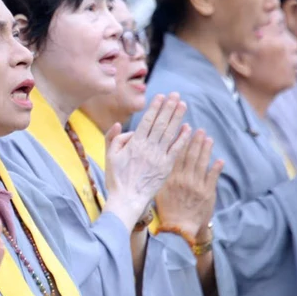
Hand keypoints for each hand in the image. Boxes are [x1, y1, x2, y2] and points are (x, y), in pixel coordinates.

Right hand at [104, 93, 190, 228]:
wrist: (127, 200)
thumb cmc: (116, 179)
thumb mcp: (109, 156)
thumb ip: (113, 138)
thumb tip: (119, 124)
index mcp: (134, 144)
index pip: (147, 121)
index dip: (155, 107)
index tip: (161, 96)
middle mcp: (148, 148)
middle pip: (161, 124)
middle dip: (169, 107)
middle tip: (176, 95)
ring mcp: (158, 158)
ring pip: (170, 133)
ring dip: (177, 118)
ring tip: (183, 105)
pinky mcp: (166, 168)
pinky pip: (176, 150)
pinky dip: (182, 138)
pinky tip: (188, 128)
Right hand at [154, 129, 223, 237]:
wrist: (179, 229)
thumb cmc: (166, 210)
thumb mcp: (158, 191)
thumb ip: (161, 176)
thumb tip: (161, 159)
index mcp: (171, 178)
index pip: (177, 155)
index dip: (181, 141)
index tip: (184, 129)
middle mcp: (184, 179)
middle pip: (191, 156)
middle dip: (196, 141)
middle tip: (200, 130)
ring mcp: (197, 186)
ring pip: (202, 164)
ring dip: (206, 150)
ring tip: (209, 139)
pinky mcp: (207, 194)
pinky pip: (212, 177)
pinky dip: (216, 168)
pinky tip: (219, 159)